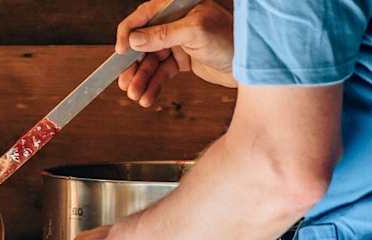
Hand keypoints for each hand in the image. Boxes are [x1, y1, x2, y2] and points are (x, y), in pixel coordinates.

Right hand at [115, 0, 235, 107]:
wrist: (252, 63)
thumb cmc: (230, 39)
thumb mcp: (195, 33)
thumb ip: (163, 35)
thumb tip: (133, 40)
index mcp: (176, 7)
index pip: (143, 16)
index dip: (127, 34)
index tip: (119, 54)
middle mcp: (174, 23)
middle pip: (142, 43)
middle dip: (133, 65)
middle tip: (125, 85)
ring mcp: (177, 42)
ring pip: (150, 61)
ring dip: (141, 79)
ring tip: (136, 97)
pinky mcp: (182, 61)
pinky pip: (161, 74)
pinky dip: (153, 86)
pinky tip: (147, 98)